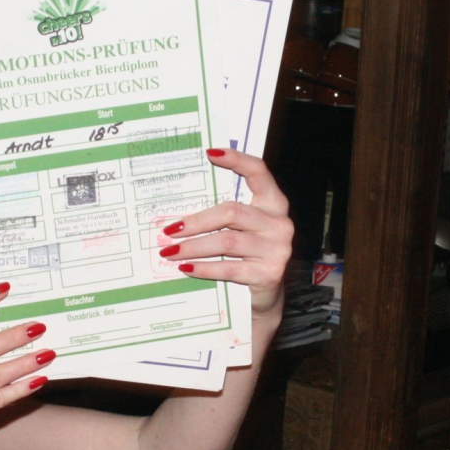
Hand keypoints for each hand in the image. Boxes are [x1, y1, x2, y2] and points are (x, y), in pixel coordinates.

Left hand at [158, 149, 291, 317]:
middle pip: (232, 212)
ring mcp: (277, 248)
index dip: (237, 160)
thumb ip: (224, 215)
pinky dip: (204, 268)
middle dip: (196, 221)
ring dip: (193, 247)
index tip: (210, 153)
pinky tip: (186, 268)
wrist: (265, 296)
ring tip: (171, 251)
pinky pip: (229, 268)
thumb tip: (181, 209)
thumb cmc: (247, 256)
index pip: (259, 172)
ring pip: (227, 241)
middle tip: (170, 230)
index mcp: (273, 203)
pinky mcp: (269, 273)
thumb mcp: (242, 230)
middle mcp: (279, 223)